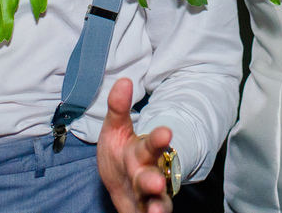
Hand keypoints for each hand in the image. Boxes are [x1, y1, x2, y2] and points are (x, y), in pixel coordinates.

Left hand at [98, 78, 174, 212]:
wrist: (123, 181)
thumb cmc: (121, 153)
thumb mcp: (115, 129)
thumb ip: (118, 108)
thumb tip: (124, 81)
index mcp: (141, 151)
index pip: (151, 144)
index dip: (159, 138)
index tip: (166, 132)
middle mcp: (148, 173)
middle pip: (153, 175)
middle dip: (154, 178)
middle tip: (157, 181)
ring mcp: (147, 195)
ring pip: (155, 200)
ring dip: (157, 205)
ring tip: (156, 210)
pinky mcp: (142, 210)